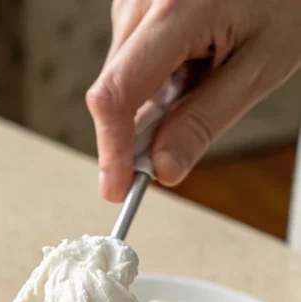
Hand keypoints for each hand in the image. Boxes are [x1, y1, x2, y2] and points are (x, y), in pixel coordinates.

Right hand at [87, 0, 300, 201]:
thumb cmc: (285, 0)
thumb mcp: (260, 66)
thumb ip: (205, 120)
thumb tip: (162, 168)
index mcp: (174, 8)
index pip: (117, 94)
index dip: (112, 150)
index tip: (118, 189)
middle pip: (113, 91)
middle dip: (140, 128)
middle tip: (184, 135)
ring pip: (120, 79)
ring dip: (153, 100)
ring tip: (205, 73)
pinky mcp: (135, 4)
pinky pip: (130, 62)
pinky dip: (156, 79)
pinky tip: (193, 61)